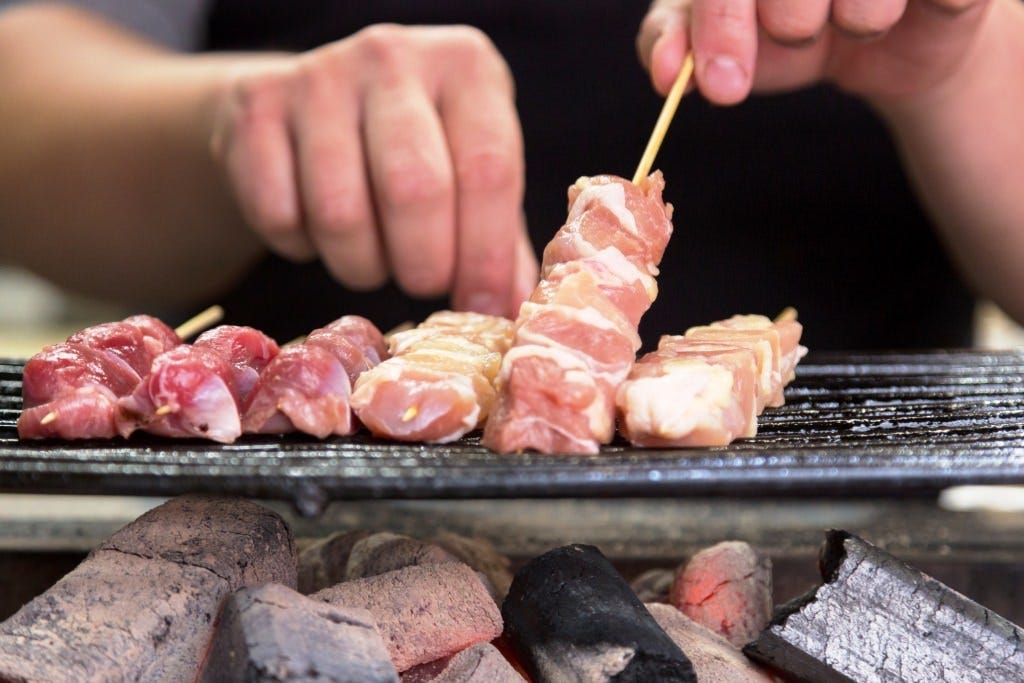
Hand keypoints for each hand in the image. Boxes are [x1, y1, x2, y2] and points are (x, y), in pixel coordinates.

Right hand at [209, 24, 537, 317]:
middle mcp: (393, 56)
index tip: (483, 307)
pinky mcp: (255, 105)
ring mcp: (318, 75)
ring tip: (373, 259)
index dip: (486, 254)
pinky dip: (301, 248)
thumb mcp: (467, 173)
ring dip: (361, 264)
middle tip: (423, 284)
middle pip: (414, 189)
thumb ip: (497, 238)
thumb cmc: (412, 150)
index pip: (488, 170)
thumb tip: (510, 311)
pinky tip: (318, 231)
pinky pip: (279, 214)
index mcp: (466, 67)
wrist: (308, 107)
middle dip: (423, 265)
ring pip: (341, 212)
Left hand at [637, 0, 991, 105]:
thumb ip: (676, 44)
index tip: (722, 86)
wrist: (882, 48)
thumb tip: (665, 71)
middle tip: (794, 39)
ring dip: (857, 19)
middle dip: (787, 21)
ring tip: (855, 21)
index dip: (721, 24)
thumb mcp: (719, 42)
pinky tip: (911, 7)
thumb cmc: (790, 31)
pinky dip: (913, 8)